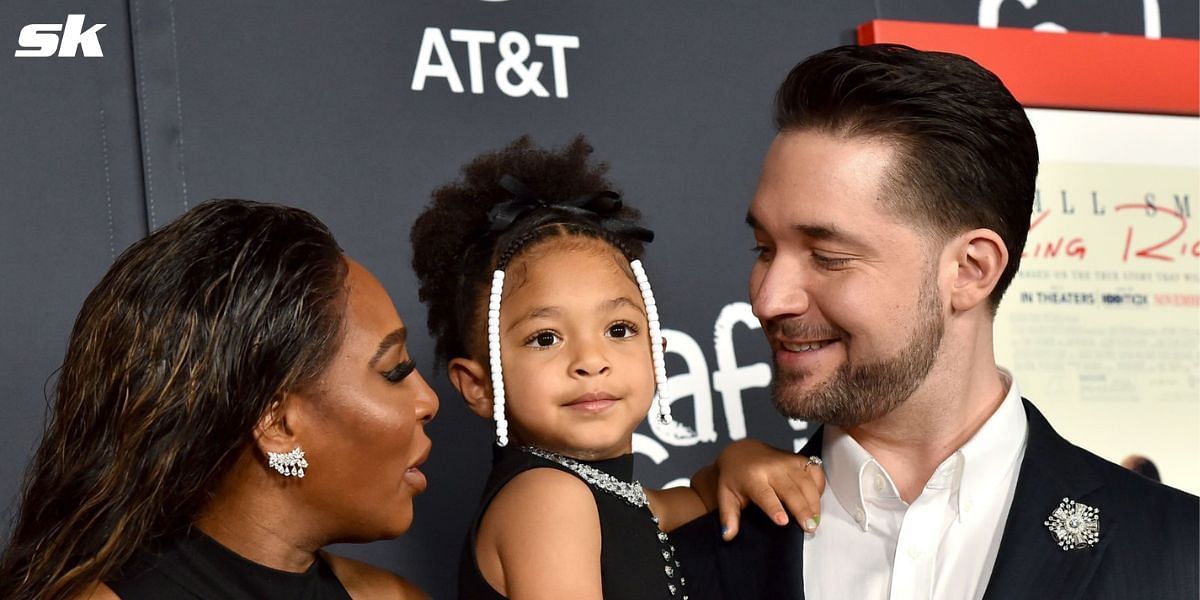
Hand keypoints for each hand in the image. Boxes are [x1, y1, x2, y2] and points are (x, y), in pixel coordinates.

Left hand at [707, 440, 824, 540]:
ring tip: (815, 521)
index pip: (765, 494)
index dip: (775, 508)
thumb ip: (728, 516)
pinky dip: (819, 487)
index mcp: (752, 477)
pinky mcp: (798, 459)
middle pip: (791, 491)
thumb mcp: (726, 496)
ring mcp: (787, 461)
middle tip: (810, 528)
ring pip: (806, 483)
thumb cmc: (734, 477)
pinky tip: (816, 501)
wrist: (742, 452)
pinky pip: (815, 472)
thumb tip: (728, 535)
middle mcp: (771, 467)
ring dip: (814, 503)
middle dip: (802, 509)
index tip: (783, 522)